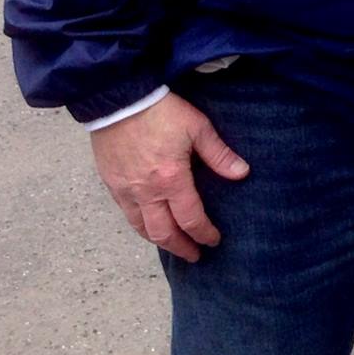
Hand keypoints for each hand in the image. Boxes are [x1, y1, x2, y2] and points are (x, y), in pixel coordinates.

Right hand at [89, 93, 249, 262]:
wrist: (119, 100)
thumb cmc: (162, 111)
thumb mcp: (198, 128)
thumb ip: (219, 154)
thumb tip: (242, 173)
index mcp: (170, 179)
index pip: (190, 219)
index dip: (203, 233)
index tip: (214, 240)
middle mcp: (145, 191)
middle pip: (163, 233)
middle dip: (181, 247)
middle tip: (195, 255)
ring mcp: (124, 190)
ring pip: (141, 228)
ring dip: (160, 241)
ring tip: (174, 246)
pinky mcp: (111, 184)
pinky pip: (126, 215)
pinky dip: (140, 227)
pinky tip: (150, 226)